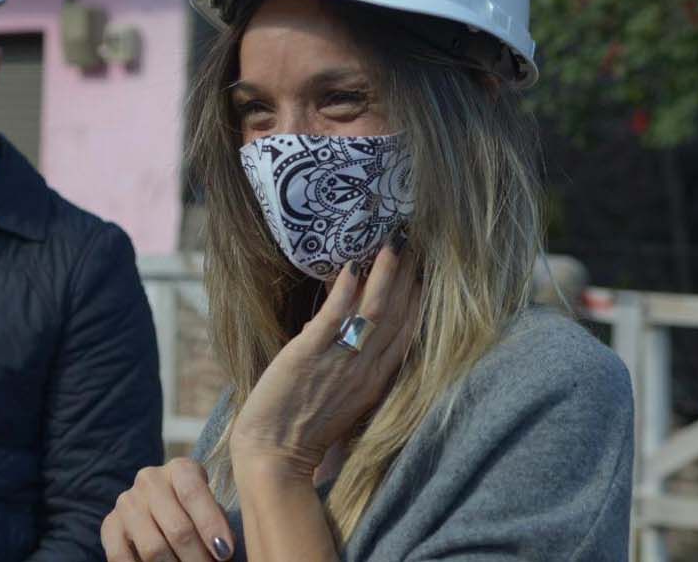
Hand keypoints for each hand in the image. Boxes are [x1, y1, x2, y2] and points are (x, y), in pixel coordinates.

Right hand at [102, 458, 235, 561]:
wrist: (159, 510)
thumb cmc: (195, 513)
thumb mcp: (210, 509)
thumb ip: (217, 524)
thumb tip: (222, 551)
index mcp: (180, 469)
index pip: (193, 493)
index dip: (210, 524)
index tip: (225, 553)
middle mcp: (150, 480)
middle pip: (177, 528)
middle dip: (197, 558)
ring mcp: (127, 502)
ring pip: (153, 549)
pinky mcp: (109, 525)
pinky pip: (120, 557)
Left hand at [230, 241, 422, 478]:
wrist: (274, 454)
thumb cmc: (302, 427)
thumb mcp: (341, 396)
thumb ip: (350, 363)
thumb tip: (346, 326)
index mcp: (375, 380)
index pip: (408, 333)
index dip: (418, 299)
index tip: (424, 269)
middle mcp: (365, 369)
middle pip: (398, 316)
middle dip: (408, 277)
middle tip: (414, 243)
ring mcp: (339, 361)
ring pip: (374, 311)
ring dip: (385, 276)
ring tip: (392, 245)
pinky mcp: (308, 354)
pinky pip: (334, 317)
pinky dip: (345, 292)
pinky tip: (352, 267)